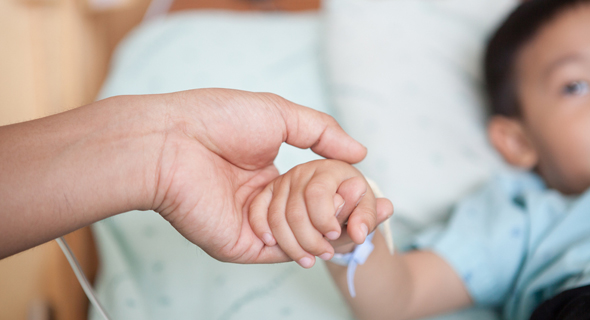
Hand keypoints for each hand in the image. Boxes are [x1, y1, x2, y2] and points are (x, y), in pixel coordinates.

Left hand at [151, 89, 368, 263]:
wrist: (173, 141)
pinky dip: (304, 249)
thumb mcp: (281, 114)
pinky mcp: (238, 243)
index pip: (315, 190)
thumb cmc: (220, 119)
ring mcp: (251, 223)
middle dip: (342, 219)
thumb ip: (323, 132)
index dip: (343, 194)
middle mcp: (262, 199)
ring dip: (327, 234)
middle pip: (311, 217)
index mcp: (269, 170)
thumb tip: (361, 153)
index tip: (372, 197)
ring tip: (352, 228)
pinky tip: (326, 242)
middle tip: (373, 219)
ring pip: (300, 237)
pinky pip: (279, 252)